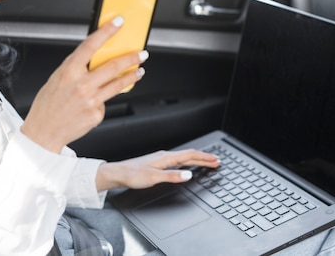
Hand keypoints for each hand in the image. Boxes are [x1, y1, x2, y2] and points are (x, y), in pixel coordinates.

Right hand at [21, 17, 147, 152]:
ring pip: (117, 84)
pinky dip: (104, 100)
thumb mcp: (57, 79)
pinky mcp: (96, 114)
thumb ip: (76, 68)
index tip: (118, 23)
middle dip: (131, 58)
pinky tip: (97, 102)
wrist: (43, 133)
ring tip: (138, 71)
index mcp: (68, 71)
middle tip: (141, 54)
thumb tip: (94, 58)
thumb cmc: (47, 106)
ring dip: (131, 76)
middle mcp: (81, 84)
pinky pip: (106, 102)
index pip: (91, 45)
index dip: (106, 32)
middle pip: (113, 66)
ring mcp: (90, 100)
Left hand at [95, 149, 220, 190]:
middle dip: (204, 158)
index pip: (190, 155)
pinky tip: (186, 165)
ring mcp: (161, 159)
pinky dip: (187, 162)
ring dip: (197, 159)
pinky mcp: (157, 163)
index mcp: (166, 158)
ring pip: (184, 157)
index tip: (216, 160)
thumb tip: (188, 175)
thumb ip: (172, 176)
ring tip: (206, 162)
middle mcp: (164, 156)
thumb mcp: (153, 178)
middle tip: (216, 161)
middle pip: (189, 155)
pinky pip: (178, 160)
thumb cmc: (132, 175)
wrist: (117, 173)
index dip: (204, 158)